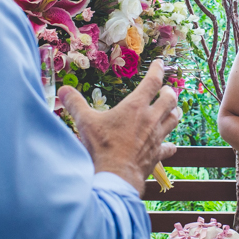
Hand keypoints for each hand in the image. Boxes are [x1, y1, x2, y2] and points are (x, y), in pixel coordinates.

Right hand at [59, 59, 179, 194]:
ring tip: (173, 110)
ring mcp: (156, 137)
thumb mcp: (85, 122)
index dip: (157, 70)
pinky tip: (170, 146)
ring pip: (173, 120)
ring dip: (174, 113)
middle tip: (167, 90)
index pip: (152, 82)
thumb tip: (63, 90)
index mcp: (136, 107)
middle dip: (169, 93)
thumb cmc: (102, 147)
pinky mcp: (157, 154)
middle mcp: (150, 119)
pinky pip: (169, 148)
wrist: (116, 175)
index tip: (160, 63)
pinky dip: (170, 145)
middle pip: (169, 100)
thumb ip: (75, 104)